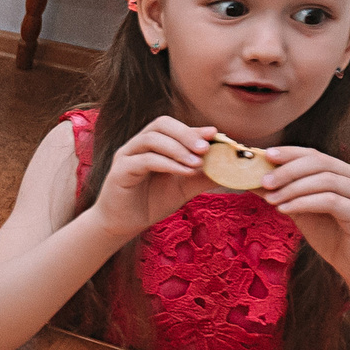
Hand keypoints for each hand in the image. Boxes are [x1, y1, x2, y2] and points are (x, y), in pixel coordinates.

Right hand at [87, 115, 218, 238]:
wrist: (123, 225)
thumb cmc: (151, 202)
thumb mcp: (183, 187)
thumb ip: (202, 176)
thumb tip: (230, 168)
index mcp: (153, 144)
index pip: (174, 127)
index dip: (194, 129)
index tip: (215, 134)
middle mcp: (138, 145)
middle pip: (161, 124)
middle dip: (186, 133)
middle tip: (206, 147)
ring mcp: (126, 156)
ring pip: (151, 139)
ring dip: (178, 148)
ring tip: (198, 162)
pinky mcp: (119, 171)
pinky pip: (145, 160)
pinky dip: (168, 164)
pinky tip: (185, 172)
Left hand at [261, 147, 349, 287]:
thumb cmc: (333, 238)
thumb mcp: (303, 212)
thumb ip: (285, 195)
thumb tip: (252, 181)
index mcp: (349, 175)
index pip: (317, 155)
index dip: (291, 153)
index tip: (266, 155)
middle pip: (321, 163)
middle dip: (288, 170)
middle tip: (264, 181)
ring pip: (326, 181)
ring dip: (293, 188)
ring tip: (271, 199)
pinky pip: (331, 202)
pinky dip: (304, 203)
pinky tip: (284, 209)